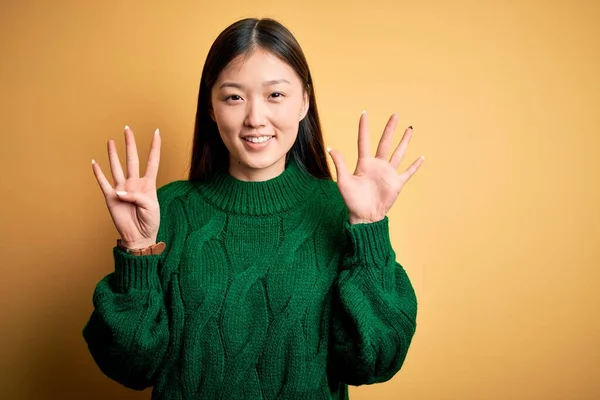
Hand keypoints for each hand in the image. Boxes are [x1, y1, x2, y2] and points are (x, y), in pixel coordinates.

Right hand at [92, 126, 161, 248]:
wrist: (139, 236)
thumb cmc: (149, 221)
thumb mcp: (150, 207)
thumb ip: (137, 196)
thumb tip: (119, 192)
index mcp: (148, 184)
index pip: (152, 161)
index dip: (155, 147)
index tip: (156, 132)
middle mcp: (134, 183)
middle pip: (132, 159)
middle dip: (130, 144)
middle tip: (127, 129)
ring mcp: (122, 189)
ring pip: (117, 167)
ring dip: (113, 154)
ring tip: (111, 141)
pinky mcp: (111, 198)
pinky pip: (103, 183)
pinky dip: (98, 174)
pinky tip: (94, 163)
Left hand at [327, 111, 423, 224]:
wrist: (364, 217)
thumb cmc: (352, 201)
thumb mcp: (343, 181)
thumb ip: (340, 164)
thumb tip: (331, 148)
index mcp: (364, 163)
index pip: (364, 141)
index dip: (364, 127)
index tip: (364, 113)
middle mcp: (377, 165)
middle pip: (385, 142)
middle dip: (390, 128)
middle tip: (395, 114)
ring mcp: (388, 173)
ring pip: (398, 153)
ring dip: (404, 141)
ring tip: (410, 129)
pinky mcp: (397, 183)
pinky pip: (408, 172)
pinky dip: (415, 166)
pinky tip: (421, 157)